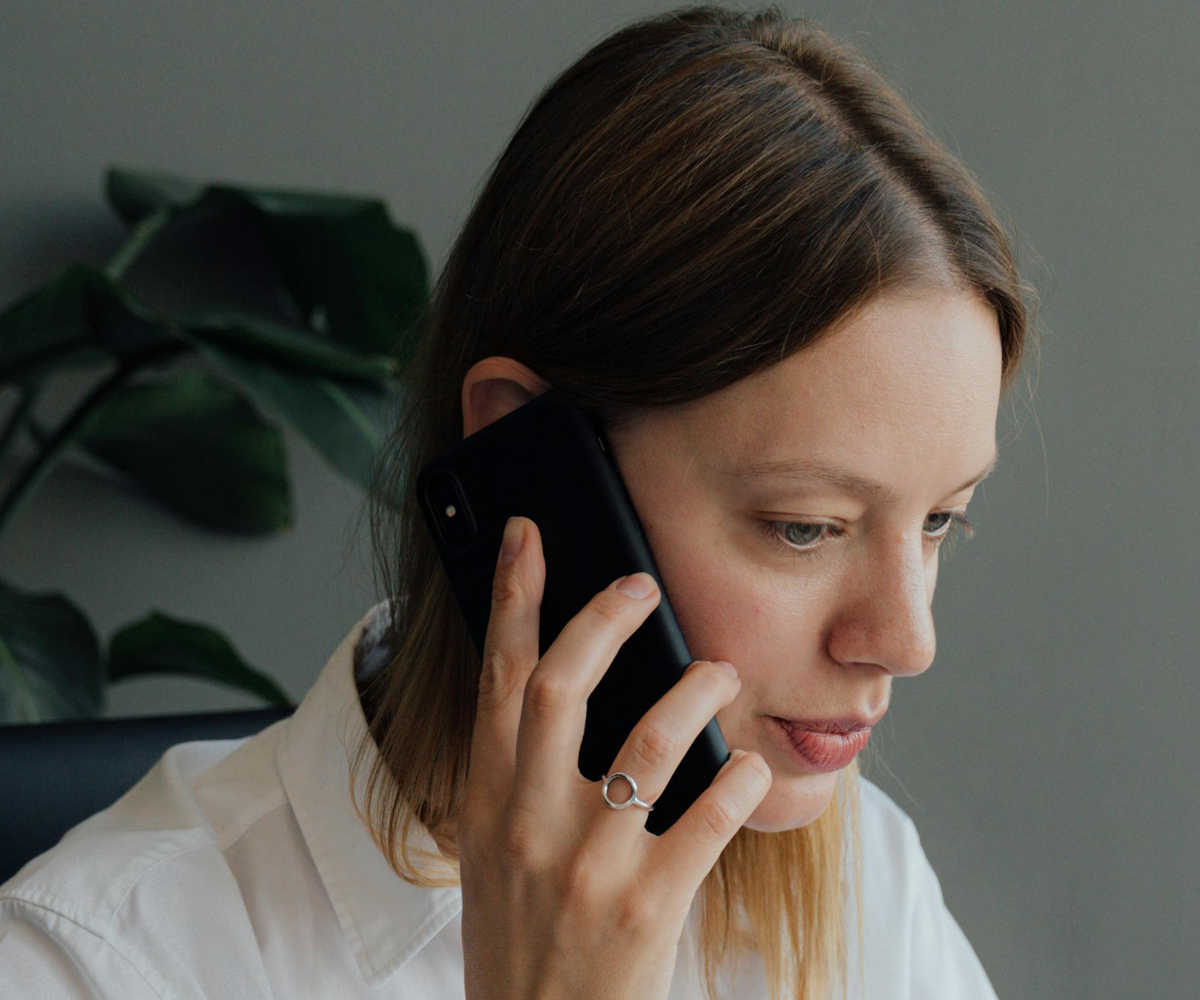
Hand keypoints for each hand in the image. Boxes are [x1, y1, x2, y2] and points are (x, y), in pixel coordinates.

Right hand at [458, 515, 772, 999]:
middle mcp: (527, 823)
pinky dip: (737, 780)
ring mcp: (586, 865)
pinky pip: (706, 816)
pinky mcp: (646, 904)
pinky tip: (748, 765)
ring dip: (693, 689)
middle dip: (603, 618)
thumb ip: (520, 777)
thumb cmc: (521, 940)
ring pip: (648, 738)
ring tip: (718, 672)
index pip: (496, 678)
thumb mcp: (492, 854)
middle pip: (561, 685)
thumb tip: (567, 689)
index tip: (527, 538)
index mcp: (487, 802)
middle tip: (640, 585)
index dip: (512, 599)